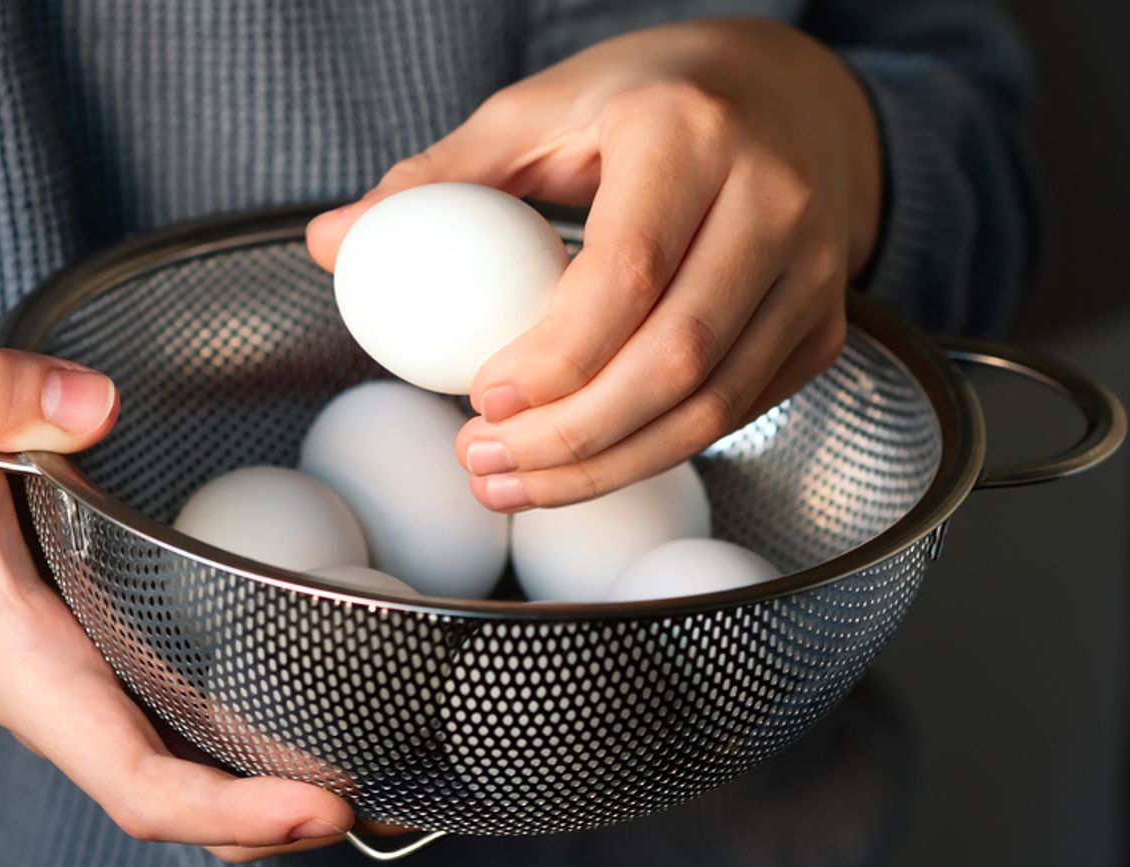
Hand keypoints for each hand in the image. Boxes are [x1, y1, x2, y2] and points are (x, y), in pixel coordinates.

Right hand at [0, 299, 353, 862]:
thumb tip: (93, 404)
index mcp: (20, 661)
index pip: (132, 780)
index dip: (230, 810)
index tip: (324, 805)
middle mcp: (48, 692)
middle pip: (168, 804)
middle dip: (270, 822)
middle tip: (380, 798)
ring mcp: (66, 681)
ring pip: (170, 777)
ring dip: (260, 796)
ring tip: (364, 776)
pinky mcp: (81, 654)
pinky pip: (163, 730)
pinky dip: (234, 747)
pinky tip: (298, 715)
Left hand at [308, 18, 879, 508]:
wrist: (788, 95)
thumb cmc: (642, 103)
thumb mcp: (535, 114)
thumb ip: (436, 180)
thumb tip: (332, 244)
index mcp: (687, 134)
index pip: (625, 271)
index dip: (553, 357)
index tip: (481, 400)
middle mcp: (772, 199)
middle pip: (675, 357)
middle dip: (570, 439)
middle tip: (482, 461)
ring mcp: (814, 267)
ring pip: (714, 405)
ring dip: (607, 468)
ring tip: (513, 483)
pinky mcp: (822, 323)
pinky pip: (740, 412)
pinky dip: (656, 453)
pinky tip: (584, 466)